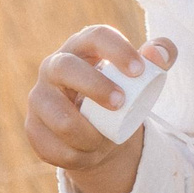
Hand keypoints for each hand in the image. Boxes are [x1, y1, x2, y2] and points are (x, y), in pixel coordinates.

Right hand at [25, 27, 175, 192]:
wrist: (98, 132)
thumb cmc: (119, 95)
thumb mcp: (140, 78)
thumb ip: (158, 58)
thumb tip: (160, 55)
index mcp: (82, 47)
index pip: (96, 36)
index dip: (116, 50)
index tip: (138, 71)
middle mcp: (54, 67)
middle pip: (66, 68)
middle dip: (95, 87)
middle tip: (121, 104)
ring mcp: (40, 98)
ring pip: (60, 118)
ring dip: (89, 135)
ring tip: (105, 140)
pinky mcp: (33, 128)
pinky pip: (54, 147)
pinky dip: (78, 156)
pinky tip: (88, 153)